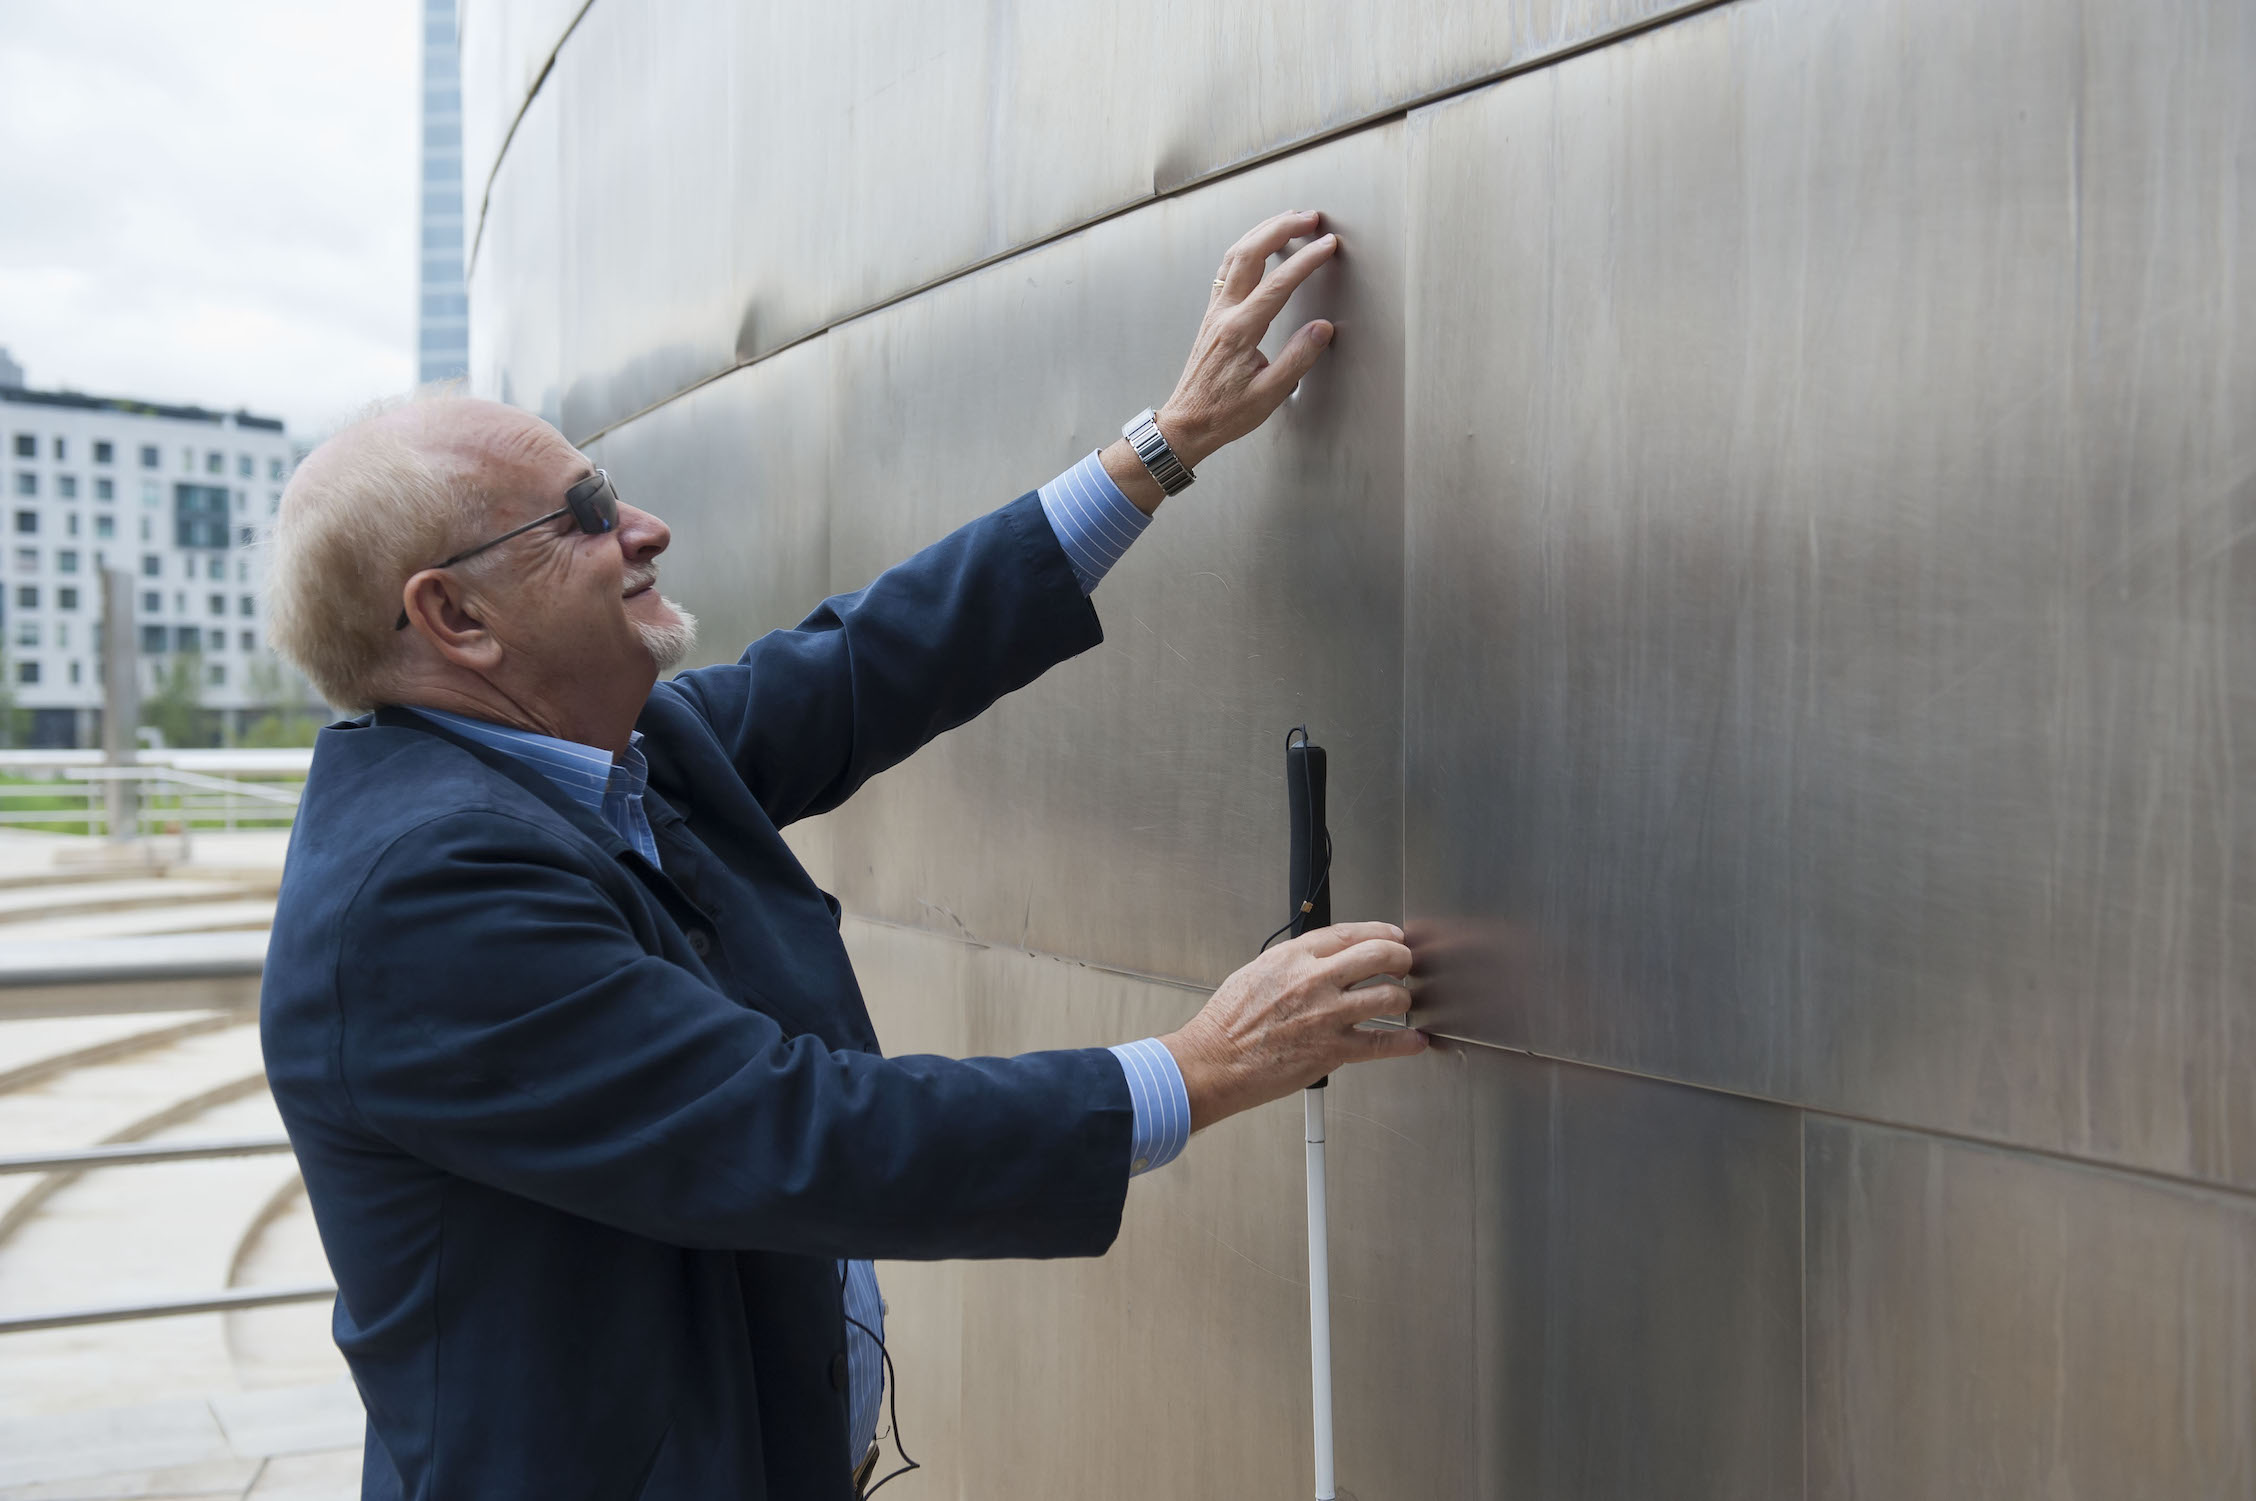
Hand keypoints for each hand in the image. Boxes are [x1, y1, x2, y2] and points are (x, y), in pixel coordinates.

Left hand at [1102, 210, 1340, 512]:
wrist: (1186, 423)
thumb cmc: (1225, 414)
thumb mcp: (1269, 395)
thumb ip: (1298, 359)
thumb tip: (1322, 328)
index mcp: (1240, 331)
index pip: (1278, 283)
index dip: (1306, 260)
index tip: (1328, 245)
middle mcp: (1224, 314)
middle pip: (1250, 253)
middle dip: (1282, 228)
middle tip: (1311, 218)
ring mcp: (1215, 311)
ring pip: (1235, 255)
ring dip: (1262, 232)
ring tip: (1289, 220)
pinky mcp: (1212, 315)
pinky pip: (1227, 269)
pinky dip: (1246, 247)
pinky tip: (1259, 245)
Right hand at [1160, 921, 1425, 1131]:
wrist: (1216, 1061)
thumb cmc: (1228, 1023)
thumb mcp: (1257, 971)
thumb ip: (1294, 962)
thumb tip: (1322, 959)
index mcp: (1294, 957)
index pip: (1351, 933)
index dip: (1381, 932)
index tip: (1392, 937)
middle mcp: (1315, 980)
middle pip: (1379, 955)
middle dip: (1401, 958)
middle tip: (1404, 964)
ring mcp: (1328, 1015)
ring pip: (1388, 996)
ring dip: (1402, 997)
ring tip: (1402, 1000)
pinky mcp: (1334, 1050)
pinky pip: (1383, 1043)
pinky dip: (1405, 1042)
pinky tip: (1414, 1040)